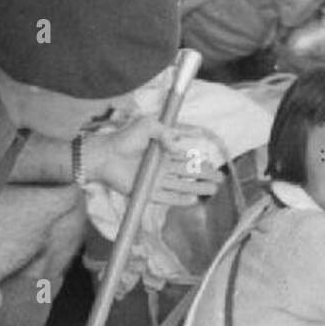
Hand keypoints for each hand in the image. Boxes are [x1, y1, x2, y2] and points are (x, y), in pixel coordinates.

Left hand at [84, 118, 220, 208]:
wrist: (105, 156)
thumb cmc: (124, 138)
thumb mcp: (146, 125)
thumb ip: (165, 132)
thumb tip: (179, 147)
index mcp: (163, 149)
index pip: (186, 155)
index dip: (200, 159)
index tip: (214, 161)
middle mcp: (162, 166)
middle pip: (188, 172)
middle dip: (205, 175)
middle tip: (220, 179)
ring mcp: (156, 179)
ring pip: (182, 185)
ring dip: (198, 188)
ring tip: (213, 190)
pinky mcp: (148, 191)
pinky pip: (168, 197)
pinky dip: (180, 199)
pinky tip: (194, 200)